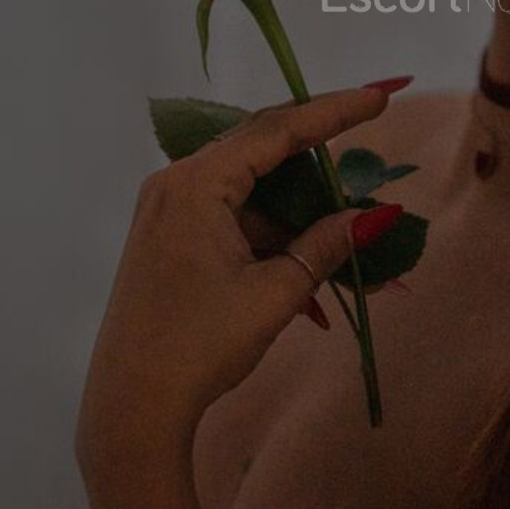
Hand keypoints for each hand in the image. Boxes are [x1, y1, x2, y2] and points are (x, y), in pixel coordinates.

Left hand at [76, 85, 396, 469]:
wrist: (131, 410)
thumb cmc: (201, 345)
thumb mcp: (275, 293)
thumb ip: (326, 245)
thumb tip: (377, 215)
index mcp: (196, 184)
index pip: (277, 130)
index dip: (334, 111)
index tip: (378, 97)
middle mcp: (177, 183)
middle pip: (260, 145)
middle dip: (316, 142)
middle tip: (368, 122)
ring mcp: (169, 209)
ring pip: (248, 183)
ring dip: (296, 197)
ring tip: (342, 212)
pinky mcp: (169, 235)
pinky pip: (231, 210)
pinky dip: (270, 224)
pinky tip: (304, 246)